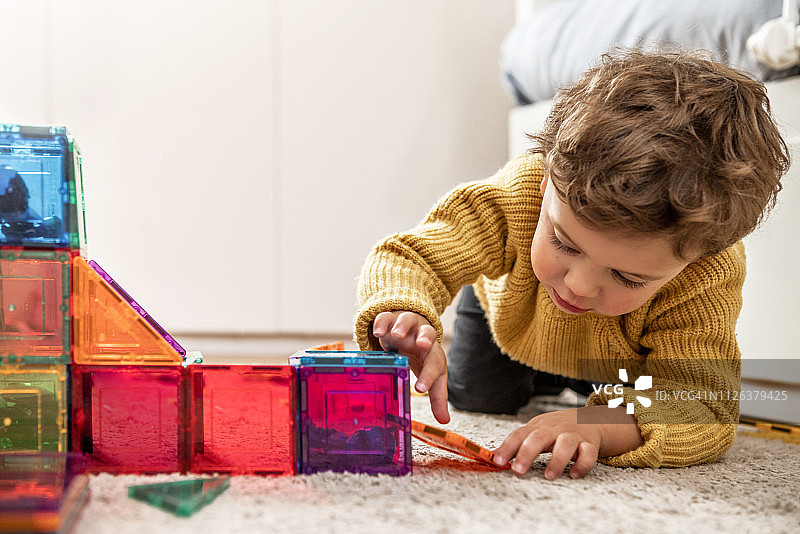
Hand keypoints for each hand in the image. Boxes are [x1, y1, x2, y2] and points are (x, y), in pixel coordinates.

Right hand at [372, 311, 449, 423]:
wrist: (410, 327)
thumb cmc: (421, 354)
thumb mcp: (430, 372)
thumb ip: (436, 395)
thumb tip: (444, 420)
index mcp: (433, 352)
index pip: (435, 363)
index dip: (429, 375)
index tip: (420, 388)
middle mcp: (421, 336)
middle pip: (428, 333)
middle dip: (425, 338)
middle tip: (422, 345)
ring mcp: (406, 325)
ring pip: (407, 320)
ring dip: (403, 326)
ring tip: (396, 335)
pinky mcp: (390, 319)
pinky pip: (386, 317)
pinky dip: (382, 322)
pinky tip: (377, 331)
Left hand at [492, 406, 641, 478]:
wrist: (589, 419)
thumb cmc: (556, 429)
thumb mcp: (535, 432)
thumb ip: (516, 444)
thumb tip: (493, 456)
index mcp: (537, 427)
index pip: (519, 435)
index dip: (507, 448)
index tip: (497, 461)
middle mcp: (554, 430)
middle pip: (539, 437)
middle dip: (527, 454)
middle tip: (518, 471)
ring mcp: (572, 436)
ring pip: (566, 444)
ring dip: (557, 460)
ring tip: (549, 476)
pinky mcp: (589, 444)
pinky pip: (588, 453)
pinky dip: (583, 464)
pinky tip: (574, 475)